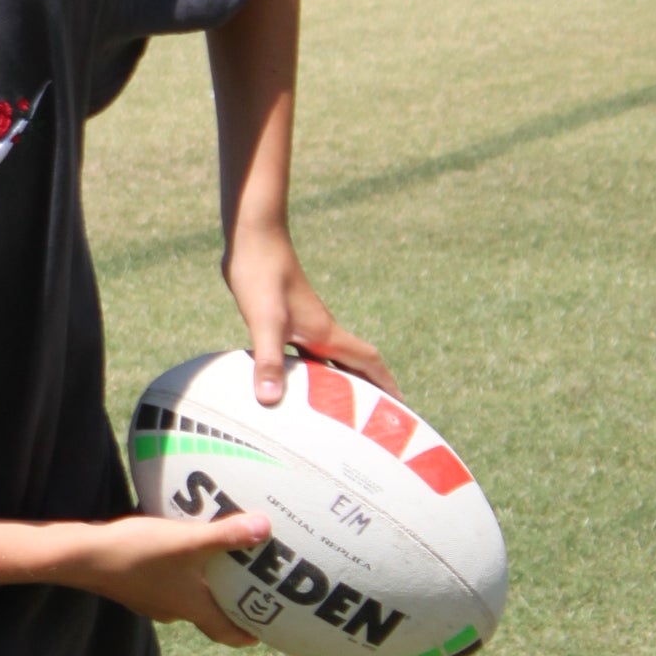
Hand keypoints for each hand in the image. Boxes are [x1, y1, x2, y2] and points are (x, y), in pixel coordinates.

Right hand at [48, 512, 267, 647]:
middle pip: (208, 615)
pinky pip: (166, 583)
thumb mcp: (187, 541)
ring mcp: (150, 599)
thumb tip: (265, 526)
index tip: (266, 631)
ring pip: (186, 597)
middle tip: (250, 588)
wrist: (82, 557)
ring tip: (219, 564)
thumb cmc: (137, 554)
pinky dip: (180, 573)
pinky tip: (179, 550)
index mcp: (191, 608)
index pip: (227, 633)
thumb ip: (225, 535)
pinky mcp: (133, 584)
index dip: (248, 634)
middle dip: (229, 604)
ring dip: (204, 586)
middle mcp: (172, 610)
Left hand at [223, 220, 398, 405]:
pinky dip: (306, 371)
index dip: (386, 384)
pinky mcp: (284, 317)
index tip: (402, 408)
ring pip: (327, 360)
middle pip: (352, 365)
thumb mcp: (265, 322)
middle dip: (366, 390)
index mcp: (326, 333)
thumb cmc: (262, 274)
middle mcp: (321, 330)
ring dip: (336, 382)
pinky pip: (303, 353)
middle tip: (372, 419)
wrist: (253, 237)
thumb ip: (269, 360)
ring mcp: (303, 323)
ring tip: (334, 410)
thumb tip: (270, 400)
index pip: (368, 361)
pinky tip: (290, 382)